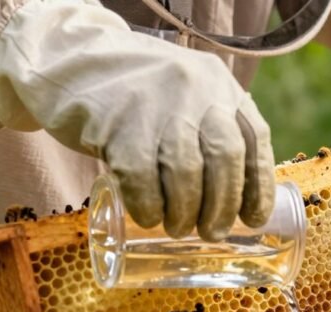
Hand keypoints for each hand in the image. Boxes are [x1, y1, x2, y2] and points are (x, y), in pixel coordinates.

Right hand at [0, 1, 274, 239]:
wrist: (72, 61)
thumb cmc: (138, 95)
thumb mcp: (187, 95)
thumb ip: (213, 129)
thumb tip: (238, 197)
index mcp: (219, 84)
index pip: (254, 138)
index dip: (258, 185)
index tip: (253, 218)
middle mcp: (195, 88)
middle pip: (224, 157)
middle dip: (223, 205)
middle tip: (213, 232)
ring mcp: (156, 104)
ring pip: (186, 172)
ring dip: (185, 212)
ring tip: (178, 228)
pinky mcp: (117, 123)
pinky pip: (141, 179)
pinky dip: (149, 207)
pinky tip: (149, 217)